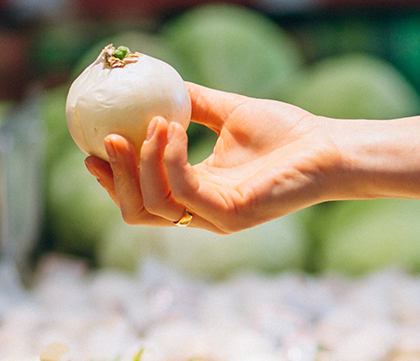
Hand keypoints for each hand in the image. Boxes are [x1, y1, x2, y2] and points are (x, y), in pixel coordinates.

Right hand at [84, 82, 345, 233]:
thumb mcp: (228, 112)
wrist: (328, 146)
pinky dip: (168, 157)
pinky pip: (182, 188)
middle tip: (104, 140)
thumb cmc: (288, 132)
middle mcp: (203, 213)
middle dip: (114, 179)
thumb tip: (158, 83)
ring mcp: (215, 218)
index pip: (143, 198)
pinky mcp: (230, 215)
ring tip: (147, 125)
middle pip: (137, 211)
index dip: (112, 179)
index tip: (91, 148)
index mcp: (199, 194)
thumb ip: (193, 103)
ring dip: (141, 162)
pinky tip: (170, 127)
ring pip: (153, 205)